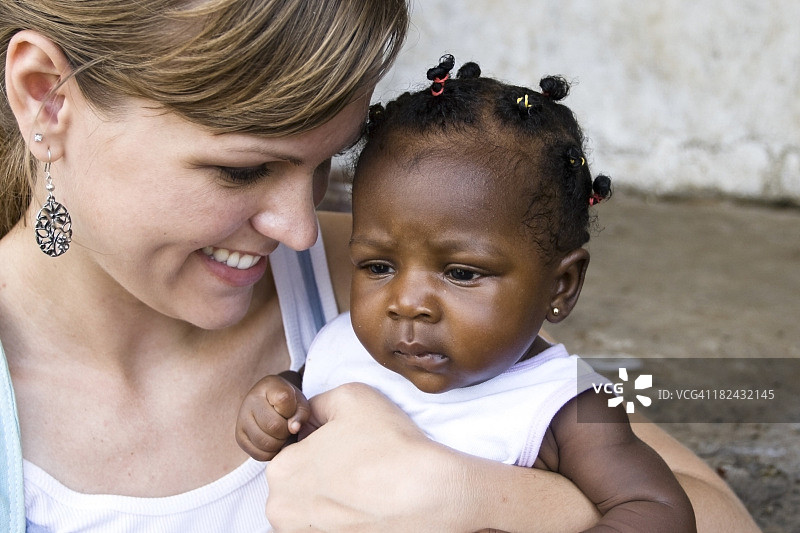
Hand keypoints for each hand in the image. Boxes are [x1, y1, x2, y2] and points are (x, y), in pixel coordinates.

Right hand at [236, 374, 309, 460]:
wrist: (270, 404)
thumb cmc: (289, 404)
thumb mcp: (300, 403)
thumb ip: (301, 414)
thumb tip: (293, 429)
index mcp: (268, 386)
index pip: (283, 400)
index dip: (293, 411)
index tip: (292, 410)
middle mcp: (251, 401)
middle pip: (273, 426)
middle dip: (286, 431)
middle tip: (287, 427)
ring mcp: (242, 419)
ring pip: (265, 442)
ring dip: (279, 443)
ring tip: (281, 434)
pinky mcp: (239, 437)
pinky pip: (258, 454)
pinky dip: (271, 453)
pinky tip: (274, 442)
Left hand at [266, 383, 480, 531]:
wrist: (430, 496)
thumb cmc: (390, 446)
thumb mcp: (350, 396)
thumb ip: (318, 402)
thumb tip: (309, 415)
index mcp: (280, 471)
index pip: (293, 449)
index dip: (321, 441)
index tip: (348, 443)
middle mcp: (282, 511)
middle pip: (299, 482)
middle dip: (322, 472)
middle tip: (359, 464)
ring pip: (314, 508)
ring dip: (333, 498)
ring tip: (366, 488)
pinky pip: (331, 527)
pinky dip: (347, 517)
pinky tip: (369, 507)